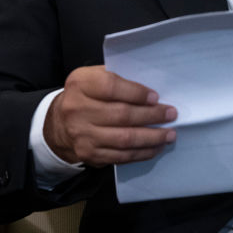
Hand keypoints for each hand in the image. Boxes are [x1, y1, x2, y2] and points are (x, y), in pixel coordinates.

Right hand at [44, 65, 176, 166]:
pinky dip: (142, 152)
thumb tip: (152, 90)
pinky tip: (156, 147)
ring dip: (151, 137)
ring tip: (170, 134)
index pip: (111, 87)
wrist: (60, 122)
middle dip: (151, 116)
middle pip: (122, 115)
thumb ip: (118, 78)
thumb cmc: (87, 95)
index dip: (136, 93)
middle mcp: (77, 109)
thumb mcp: (94, 76)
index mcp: (81, 84)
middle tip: (171, 114)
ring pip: (124, 138)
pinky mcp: (89, 154)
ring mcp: (82, 135)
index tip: (156, 97)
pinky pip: (120, 156)